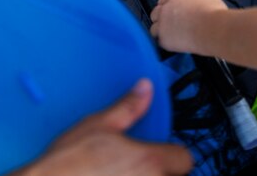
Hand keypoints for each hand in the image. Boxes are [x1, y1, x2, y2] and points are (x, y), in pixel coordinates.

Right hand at [12, 79, 191, 175]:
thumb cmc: (71, 160)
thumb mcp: (100, 124)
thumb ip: (129, 107)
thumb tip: (145, 88)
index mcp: (150, 161)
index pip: (185, 159)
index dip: (174, 152)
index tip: (162, 150)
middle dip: (162, 171)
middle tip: (139, 165)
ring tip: (124, 173)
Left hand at [150, 0, 227, 53]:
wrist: (214, 29)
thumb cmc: (214, 15)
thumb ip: (196, 2)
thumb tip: (200, 5)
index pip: (162, 2)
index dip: (166, 8)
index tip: (170, 13)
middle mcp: (166, 10)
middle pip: (154, 14)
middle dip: (160, 20)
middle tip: (169, 26)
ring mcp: (163, 25)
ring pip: (154, 29)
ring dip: (160, 32)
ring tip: (171, 37)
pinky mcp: (165, 39)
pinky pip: (160, 42)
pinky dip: (166, 44)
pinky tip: (174, 45)